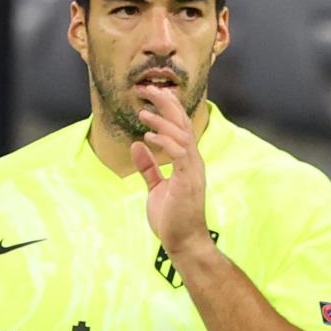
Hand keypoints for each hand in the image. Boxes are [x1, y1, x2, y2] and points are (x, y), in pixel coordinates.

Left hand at [131, 84, 211, 257]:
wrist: (184, 242)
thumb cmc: (172, 218)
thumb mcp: (156, 187)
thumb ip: (148, 167)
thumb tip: (137, 145)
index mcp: (187, 161)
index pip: (180, 126)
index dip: (167, 107)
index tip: (150, 93)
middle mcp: (193, 161)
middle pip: (183, 123)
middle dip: (166, 103)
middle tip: (147, 88)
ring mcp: (192, 170)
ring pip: (182, 134)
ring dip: (162, 120)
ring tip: (142, 111)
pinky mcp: (187, 181)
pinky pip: (179, 153)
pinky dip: (164, 141)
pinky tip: (149, 135)